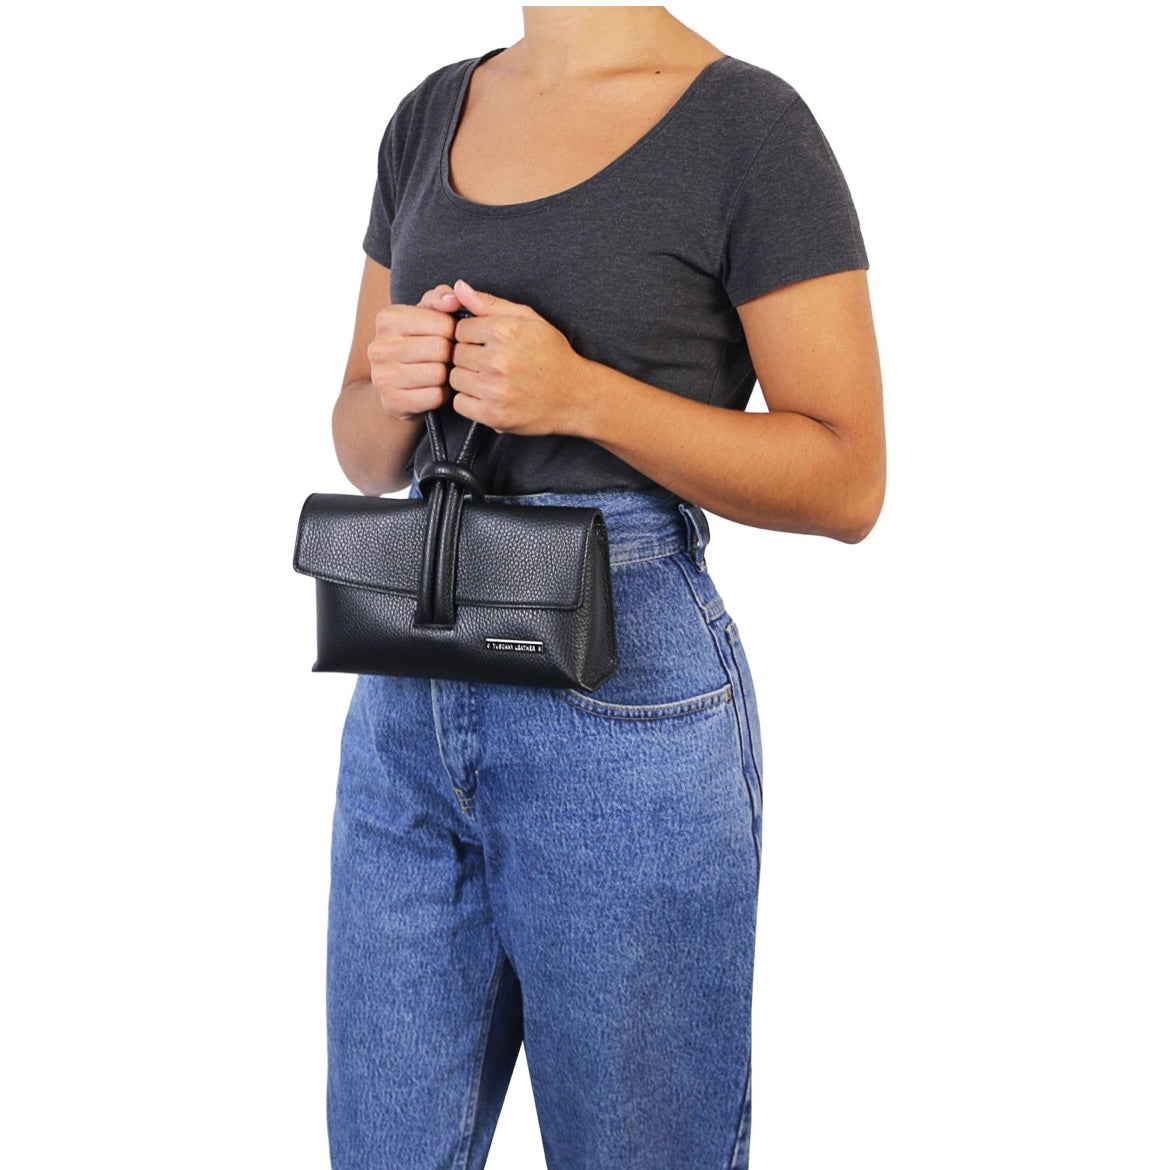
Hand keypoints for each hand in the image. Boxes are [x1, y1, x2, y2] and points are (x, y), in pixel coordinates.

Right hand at [368, 284, 462, 420]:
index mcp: (387, 318)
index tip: (446, 337)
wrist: (393, 386)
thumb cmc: (417, 343)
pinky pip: (434, 397)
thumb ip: (441, 298)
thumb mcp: (426, 315)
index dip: (453, 332)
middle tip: (444, 359)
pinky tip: (432, 389)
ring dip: (446, 376)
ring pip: (438, 374)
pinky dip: (440, 395)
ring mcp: (382, 376)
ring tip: (438, 372)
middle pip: (441, 349)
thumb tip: (453, 298)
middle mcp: (379, 346)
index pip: (443, 323)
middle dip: (450, 355)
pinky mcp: (392, 402)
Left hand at [446, 278, 591, 436]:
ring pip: (455, 378)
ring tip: (490, 378)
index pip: (460, 329)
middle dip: (469, 357)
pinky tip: (488, 395)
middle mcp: (498, 360)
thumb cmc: (553, 356)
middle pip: (456, 354)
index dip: (472, 336)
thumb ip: (489, 304)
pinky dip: (470, 401)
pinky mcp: (494, 415)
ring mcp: (495, 389)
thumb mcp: (528, 319)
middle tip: (491, 362)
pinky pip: (460, 404)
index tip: (486, 343)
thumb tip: (458, 288)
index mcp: (504, 331)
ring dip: (468, 379)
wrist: (575, 396)